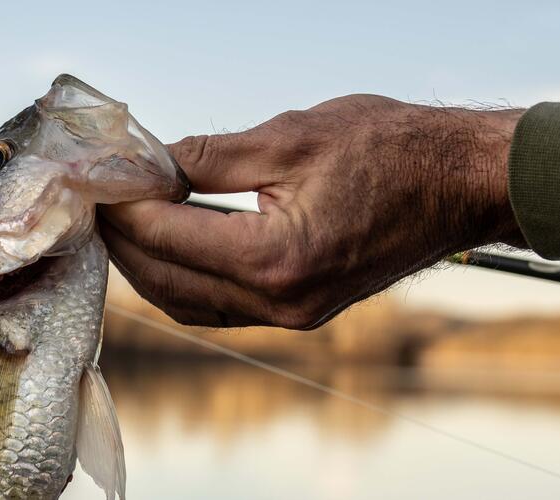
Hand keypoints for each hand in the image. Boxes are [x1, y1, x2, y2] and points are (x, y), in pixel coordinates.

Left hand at [100, 95, 524, 328]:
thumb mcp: (291, 136)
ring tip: (121, 219)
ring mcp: (292, 315)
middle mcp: (280, 303)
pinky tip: (167, 243)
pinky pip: (221, 307)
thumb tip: (149, 163)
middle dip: (123, 241)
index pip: (167, 239)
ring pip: (188, 303)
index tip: (96, 178)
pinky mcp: (301, 311)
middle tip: (96, 199)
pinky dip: (184, 278)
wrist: (464, 183)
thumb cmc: (393, 149)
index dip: (122, 208)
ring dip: (148, 266)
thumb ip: (209, 156)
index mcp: (275, 260)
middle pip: (166, 283)